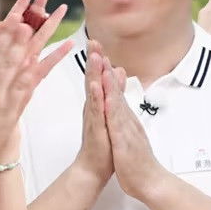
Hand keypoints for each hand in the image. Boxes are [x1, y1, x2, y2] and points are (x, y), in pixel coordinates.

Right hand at [72, 40, 112, 184]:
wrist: (93, 168)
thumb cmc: (102, 143)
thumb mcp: (111, 112)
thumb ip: (114, 91)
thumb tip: (118, 72)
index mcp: (98, 103)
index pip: (98, 77)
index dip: (98, 59)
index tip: (97, 42)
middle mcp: (94, 107)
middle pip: (93, 79)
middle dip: (93, 60)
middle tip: (92, 41)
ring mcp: (95, 116)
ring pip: (94, 91)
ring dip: (94, 73)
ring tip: (94, 57)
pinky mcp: (97, 128)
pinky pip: (96, 110)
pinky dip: (96, 97)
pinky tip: (95, 85)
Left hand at [100, 58, 163, 201]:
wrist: (150, 182)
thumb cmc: (136, 159)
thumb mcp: (127, 132)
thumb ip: (124, 115)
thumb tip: (120, 103)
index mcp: (122, 115)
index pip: (111, 87)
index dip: (102, 67)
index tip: (94, 46)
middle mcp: (124, 117)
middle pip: (112, 87)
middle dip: (103, 64)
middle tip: (94, 42)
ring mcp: (125, 127)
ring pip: (115, 100)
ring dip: (107, 80)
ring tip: (100, 60)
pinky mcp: (124, 141)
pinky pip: (117, 124)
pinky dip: (112, 109)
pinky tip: (106, 97)